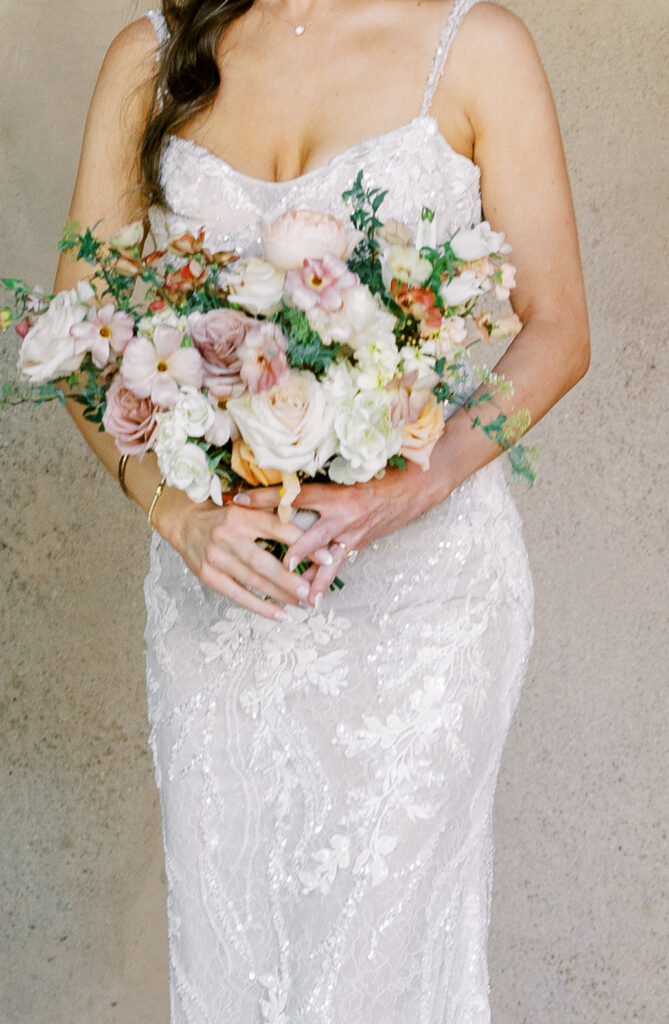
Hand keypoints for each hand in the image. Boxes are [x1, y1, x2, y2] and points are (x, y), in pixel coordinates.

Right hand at [154, 489, 318, 620]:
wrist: (184, 521)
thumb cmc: (225, 514)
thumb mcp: (248, 507)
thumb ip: (274, 516)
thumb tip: (313, 531)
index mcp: (242, 514)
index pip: (278, 528)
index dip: (304, 543)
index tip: (328, 557)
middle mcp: (227, 535)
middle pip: (264, 562)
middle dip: (290, 580)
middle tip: (312, 592)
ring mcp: (216, 558)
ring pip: (253, 581)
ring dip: (280, 595)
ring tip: (302, 604)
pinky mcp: (208, 576)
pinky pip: (238, 595)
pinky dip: (260, 607)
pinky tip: (280, 614)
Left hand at [233, 462, 446, 606]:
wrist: (409, 491)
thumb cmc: (374, 480)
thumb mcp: (342, 478)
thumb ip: (313, 486)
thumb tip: (278, 489)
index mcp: (333, 493)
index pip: (294, 495)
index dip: (265, 496)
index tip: (238, 498)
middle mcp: (340, 514)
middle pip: (307, 529)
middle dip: (285, 542)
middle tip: (265, 553)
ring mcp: (349, 532)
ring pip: (323, 554)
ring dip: (305, 571)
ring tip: (289, 584)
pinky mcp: (356, 545)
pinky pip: (336, 566)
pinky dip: (322, 582)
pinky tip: (311, 600)